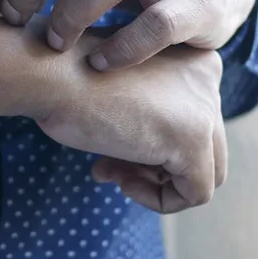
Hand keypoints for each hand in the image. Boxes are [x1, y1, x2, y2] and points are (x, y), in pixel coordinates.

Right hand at [28, 21, 226, 213]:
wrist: (48, 72)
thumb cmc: (66, 77)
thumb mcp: (118, 90)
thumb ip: (147, 114)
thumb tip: (155, 162)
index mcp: (191, 58)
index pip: (192, 120)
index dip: (150, 146)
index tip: (108, 150)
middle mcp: (209, 77)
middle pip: (202, 147)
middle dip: (153, 166)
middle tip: (110, 168)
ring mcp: (205, 108)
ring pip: (205, 173)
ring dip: (156, 184)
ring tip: (112, 175)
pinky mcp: (193, 141)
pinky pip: (195, 193)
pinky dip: (159, 200)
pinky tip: (122, 183)